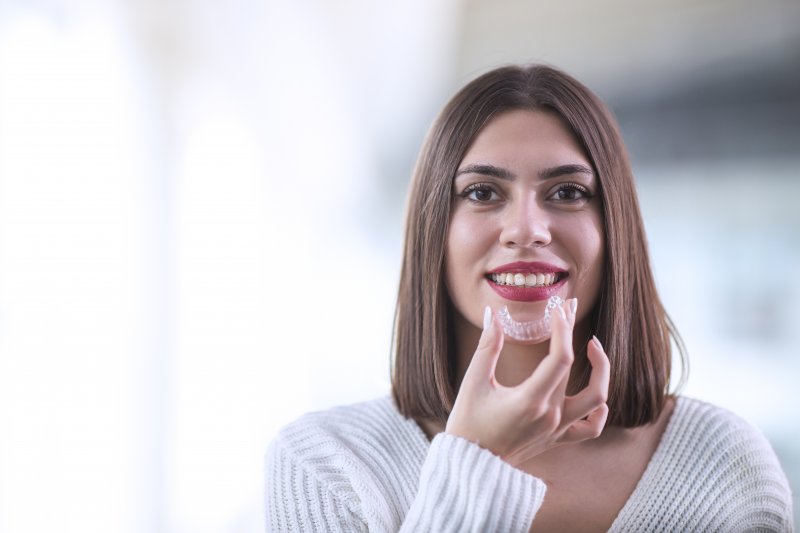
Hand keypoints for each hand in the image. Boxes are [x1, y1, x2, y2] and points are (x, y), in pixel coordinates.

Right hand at [445, 298, 609, 467]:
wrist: (470, 465)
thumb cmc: (468, 425)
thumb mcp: (473, 382)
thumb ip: (487, 346)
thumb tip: (492, 315)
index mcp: (530, 400)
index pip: (560, 358)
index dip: (563, 329)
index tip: (558, 309)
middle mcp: (550, 415)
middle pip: (575, 368)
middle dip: (571, 332)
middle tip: (568, 309)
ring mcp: (557, 428)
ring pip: (597, 399)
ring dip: (601, 370)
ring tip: (593, 346)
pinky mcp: (557, 438)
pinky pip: (591, 427)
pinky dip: (599, 409)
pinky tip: (596, 393)